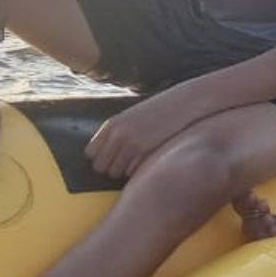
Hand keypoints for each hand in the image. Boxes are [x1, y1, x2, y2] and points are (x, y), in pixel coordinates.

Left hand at [85, 83, 209, 178]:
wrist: (185, 104)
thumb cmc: (161, 111)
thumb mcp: (134, 117)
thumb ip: (118, 132)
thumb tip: (107, 153)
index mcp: (112, 124)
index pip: (90, 153)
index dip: (100, 158)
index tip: (111, 157)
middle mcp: (117, 135)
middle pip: (100, 167)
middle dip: (111, 168)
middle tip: (125, 163)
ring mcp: (131, 144)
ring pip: (115, 172)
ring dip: (124, 170)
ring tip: (138, 161)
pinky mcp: (145, 152)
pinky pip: (132, 171)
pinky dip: (138, 169)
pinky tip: (149, 159)